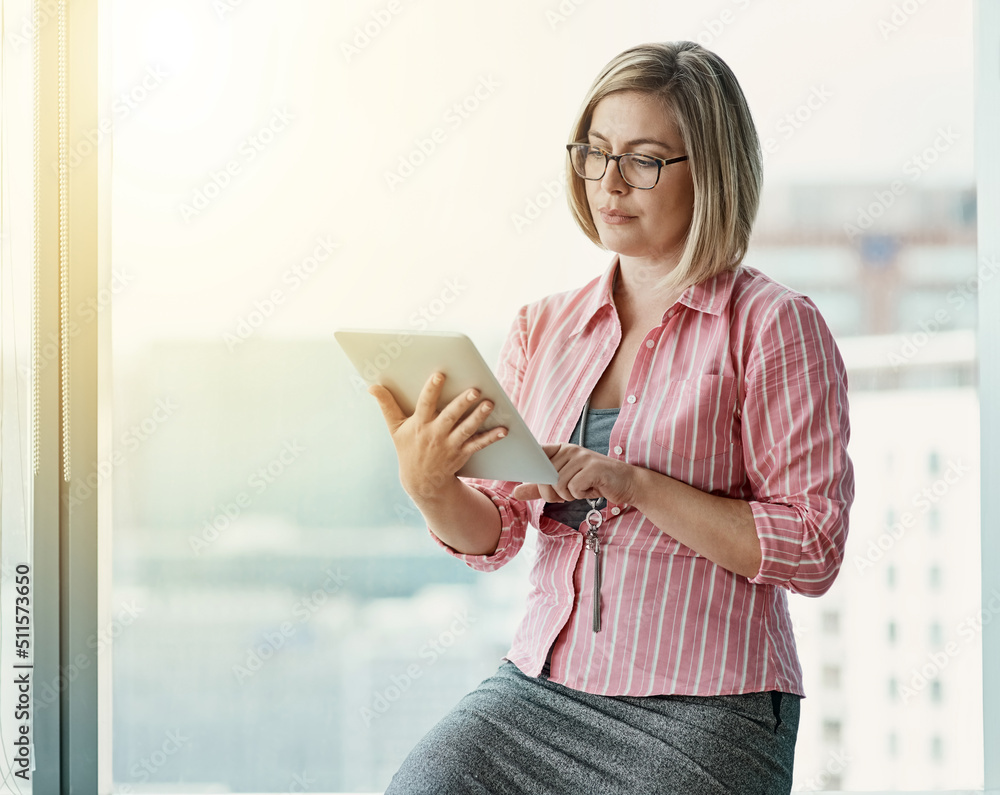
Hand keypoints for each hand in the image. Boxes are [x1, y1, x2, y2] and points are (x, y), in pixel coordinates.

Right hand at [368, 372, 507, 499]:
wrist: (422, 481)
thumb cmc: (408, 448)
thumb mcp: (395, 428)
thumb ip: (386, 405)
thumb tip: (372, 386)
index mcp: (419, 425)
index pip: (425, 404)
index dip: (431, 390)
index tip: (439, 374)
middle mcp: (435, 434)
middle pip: (450, 416)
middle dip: (462, 403)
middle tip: (474, 390)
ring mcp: (450, 445)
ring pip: (466, 429)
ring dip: (478, 417)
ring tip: (490, 403)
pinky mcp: (462, 453)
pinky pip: (478, 444)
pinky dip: (491, 437)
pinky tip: (503, 429)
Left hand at [510, 444, 636, 504]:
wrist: (627, 484)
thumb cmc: (594, 482)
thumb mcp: (564, 485)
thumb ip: (540, 487)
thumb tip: (515, 492)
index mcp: (561, 450)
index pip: (536, 456)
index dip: (531, 470)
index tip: (532, 479)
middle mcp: (570, 450)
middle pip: (545, 477)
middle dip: (554, 493)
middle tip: (569, 493)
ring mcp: (582, 457)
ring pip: (558, 484)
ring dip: (569, 495)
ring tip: (582, 490)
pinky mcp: (593, 468)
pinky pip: (573, 488)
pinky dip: (580, 494)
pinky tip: (591, 489)